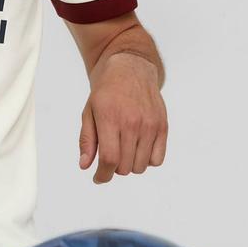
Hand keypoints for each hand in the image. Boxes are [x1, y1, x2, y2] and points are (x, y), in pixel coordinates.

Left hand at [79, 51, 167, 183]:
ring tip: (123, 150)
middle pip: (124, 167)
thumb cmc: (106, 92)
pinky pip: (157, 159)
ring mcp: (150, 125)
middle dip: (113, 169)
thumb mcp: (88, 112)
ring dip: (130, 165)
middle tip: (109, 157)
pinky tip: (138, 149)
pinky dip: (147, 160)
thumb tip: (85, 165)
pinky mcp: (162, 126)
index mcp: (110, 119)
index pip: (109, 159)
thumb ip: (87, 140)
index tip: (99, 178)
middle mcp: (132, 123)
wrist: (130, 69)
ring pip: (140, 166)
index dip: (102, 175)